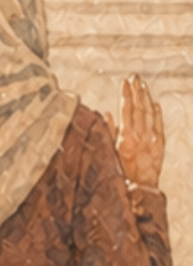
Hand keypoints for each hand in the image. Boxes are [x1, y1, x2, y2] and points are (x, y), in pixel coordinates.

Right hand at [105, 74, 165, 188]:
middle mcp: (140, 137)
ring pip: (150, 114)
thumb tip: (106, 113)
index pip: (126, 110)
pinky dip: (157, 113)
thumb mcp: (109, 152)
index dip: (126, 95)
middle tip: (135, 77)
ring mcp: (152, 140)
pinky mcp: (160, 145)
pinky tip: (154, 103)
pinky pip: (159, 125)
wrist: (139, 188)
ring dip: (146, 98)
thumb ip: (109, 132)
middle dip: (137, 91)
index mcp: (125, 138)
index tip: (124, 82)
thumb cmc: (119, 172)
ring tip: (143, 85)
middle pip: (139, 108)